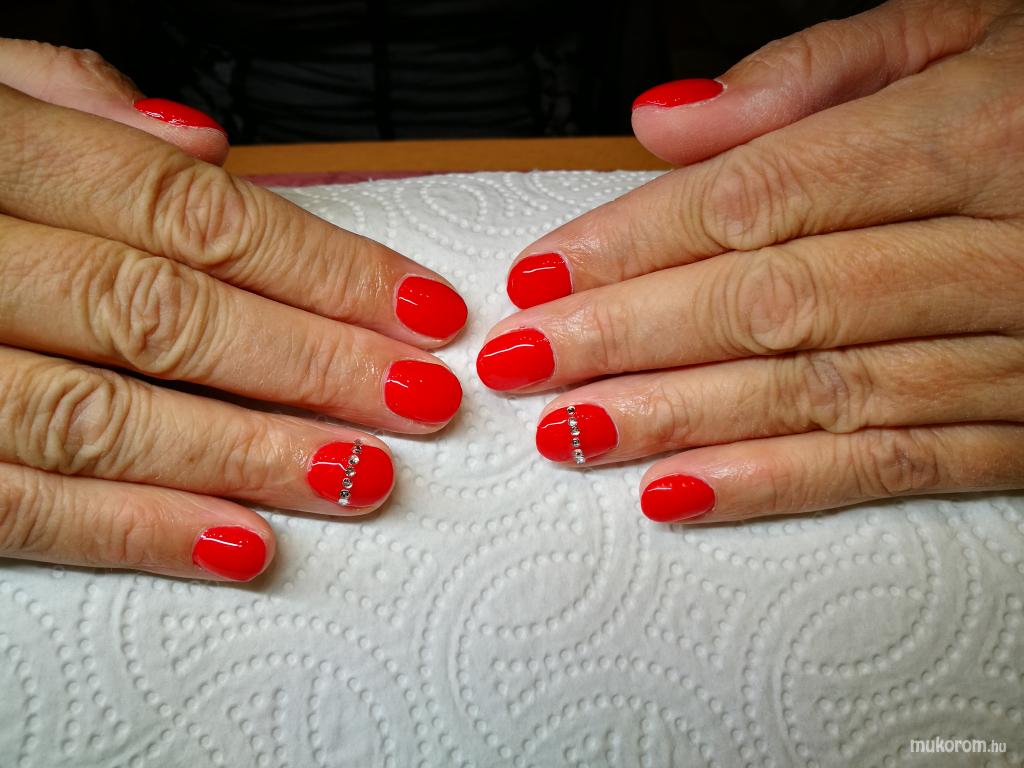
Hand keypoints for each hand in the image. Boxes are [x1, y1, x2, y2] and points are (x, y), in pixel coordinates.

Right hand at [0, 40, 466, 580]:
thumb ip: (56, 100)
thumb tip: (199, 140)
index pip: (195, 215)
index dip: (322, 264)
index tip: (416, 308)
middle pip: (171, 314)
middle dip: (310, 364)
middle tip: (416, 399)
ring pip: (105, 413)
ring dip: (246, 454)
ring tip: (357, 478)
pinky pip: (15, 500)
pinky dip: (131, 526)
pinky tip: (236, 543)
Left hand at [479, 0, 1023, 522]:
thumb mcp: (971, 33)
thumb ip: (815, 74)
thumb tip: (665, 121)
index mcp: (978, 132)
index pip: (762, 198)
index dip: (637, 243)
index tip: (543, 276)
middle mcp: (1001, 246)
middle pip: (775, 302)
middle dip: (633, 339)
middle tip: (527, 365)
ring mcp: (1021, 349)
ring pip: (821, 392)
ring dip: (683, 420)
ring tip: (577, 433)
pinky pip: (896, 464)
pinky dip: (782, 485)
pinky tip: (686, 495)